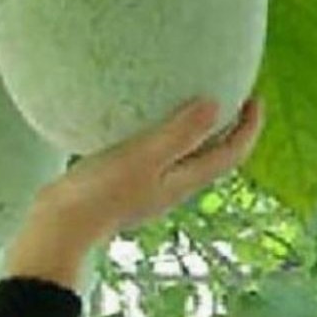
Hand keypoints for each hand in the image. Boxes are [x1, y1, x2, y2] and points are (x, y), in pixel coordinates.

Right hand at [6, 97, 263, 289]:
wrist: (62, 222)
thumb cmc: (104, 191)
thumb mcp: (144, 157)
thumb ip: (179, 133)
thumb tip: (216, 105)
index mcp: (184, 181)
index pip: (231, 153)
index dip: (248, 127)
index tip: (254, 97)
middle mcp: (172, 184)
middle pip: (212, 155)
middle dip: (226, 127)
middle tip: (226, 93)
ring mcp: (148, 184)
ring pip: (183, 154)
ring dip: (194, 129)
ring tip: (185, 99)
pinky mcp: (125, 180)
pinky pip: (154, 152)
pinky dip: (161, 132)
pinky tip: (138, 117)